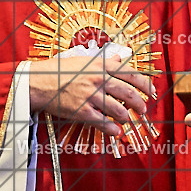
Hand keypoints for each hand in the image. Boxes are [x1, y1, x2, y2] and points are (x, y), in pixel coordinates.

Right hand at [28, 52, 155, 134]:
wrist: (37, 82)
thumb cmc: (59, 70)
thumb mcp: (84, 61)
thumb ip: (104, 62)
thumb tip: (120, 59)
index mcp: (101, 66)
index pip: (131, 74)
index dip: (146, 84)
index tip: (152, 91)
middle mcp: (98, 80)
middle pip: (128, 92)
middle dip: (139, 102)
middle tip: (143, 109)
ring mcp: (90, 96)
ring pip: (117, 108)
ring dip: (126, 116)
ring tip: (128, 119)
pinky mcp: (81, 111)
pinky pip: (102, 121)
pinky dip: (112, 128)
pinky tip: (117, 131)